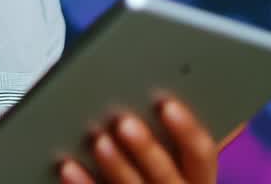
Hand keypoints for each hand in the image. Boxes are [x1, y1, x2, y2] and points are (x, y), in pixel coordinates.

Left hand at [56, 95, 243, 183]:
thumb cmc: (151, 171)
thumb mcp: (171, 158)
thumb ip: (162, 134)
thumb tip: (137, 94)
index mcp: (195, 177)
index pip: (202, 154)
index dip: (186, 129)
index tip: (166, 104)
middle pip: (165, 173)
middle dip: (145, 148)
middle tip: (125, 122)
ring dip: (116, 165)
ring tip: (98, 140)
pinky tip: (68, 166)